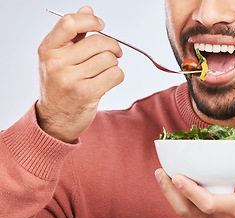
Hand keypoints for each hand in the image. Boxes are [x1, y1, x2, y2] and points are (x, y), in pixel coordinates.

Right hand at [36, 6, 123, 142]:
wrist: (55, 119)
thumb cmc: (59, 87)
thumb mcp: (59, 58)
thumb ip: (73, 34)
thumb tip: (88, 10)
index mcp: (48, 50)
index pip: (70, 22)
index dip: (91, 20)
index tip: (101, 25)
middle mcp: (56, 63)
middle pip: (98, 42)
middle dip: (113, 46)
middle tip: (114, 53)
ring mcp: (70, 79)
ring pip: (110, 59)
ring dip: (114, 64)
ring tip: (105, 71)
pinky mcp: (86, 93)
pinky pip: (116, 74)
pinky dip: (117, 76)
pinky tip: (108, 81)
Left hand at [155, 155, 234, 217]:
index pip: (208, 204)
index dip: (190, 191)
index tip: (177, 176)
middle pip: (188, 209)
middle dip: (170, 191)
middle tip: (159, 173)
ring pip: (186, 213)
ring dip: (172, 196)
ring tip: (162, 177)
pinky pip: (191, 216)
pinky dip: (181, 202)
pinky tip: (177, 188)